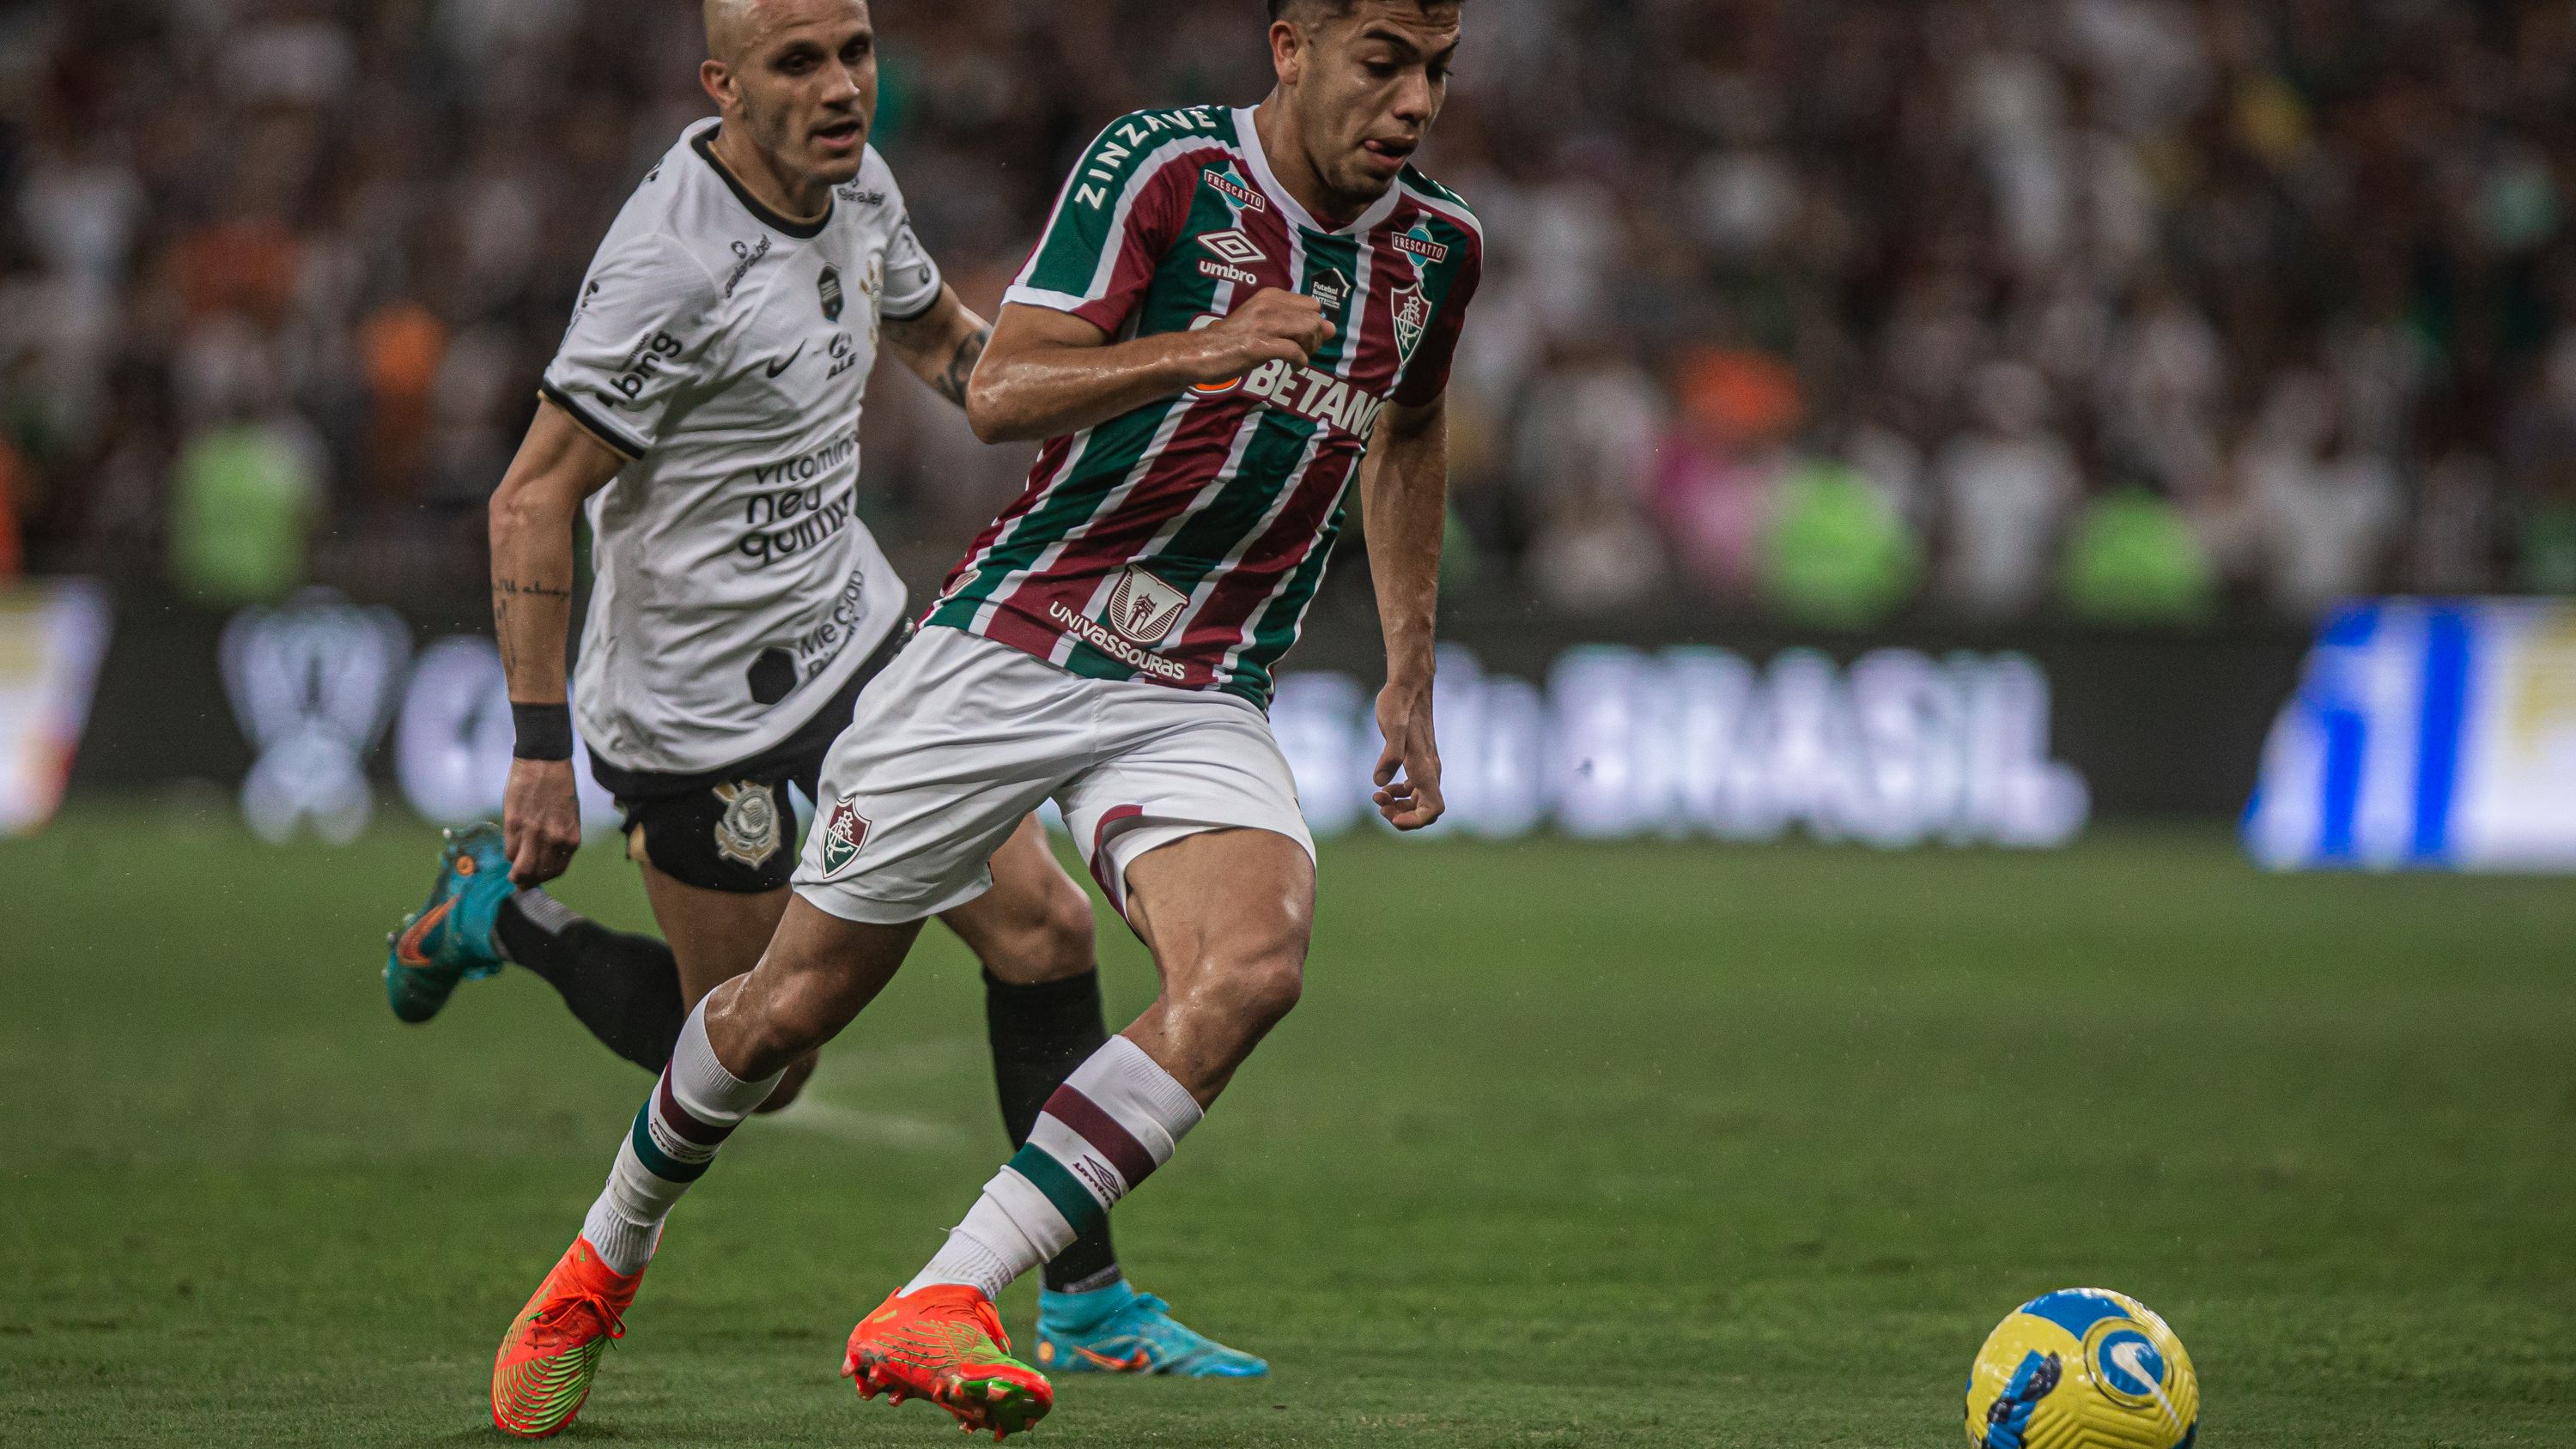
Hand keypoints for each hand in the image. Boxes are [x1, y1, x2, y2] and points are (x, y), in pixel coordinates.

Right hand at [502, 757, 583, 884]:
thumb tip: (546, 855)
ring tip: (513, 875)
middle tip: (521, 884)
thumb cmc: (559, 786)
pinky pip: (509, 850)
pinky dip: (509, 855)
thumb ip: (559, 836)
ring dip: (515, 874)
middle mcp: (553, 839)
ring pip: (521, 867)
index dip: (545, 877)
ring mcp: (532, 833)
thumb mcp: (569, 815)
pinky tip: (511, 852)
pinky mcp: (514, 824)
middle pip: (537, 873)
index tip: (538, 879)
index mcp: (570, 838)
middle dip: (528, 882)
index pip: (556, 870)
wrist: (545, 761)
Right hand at [1185, 289, 1335, 384]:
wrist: (1201, 352)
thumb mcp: (1262, 320)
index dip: (1314, 323)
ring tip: (1299, 358)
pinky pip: (1295, 352)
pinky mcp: (1260, 346)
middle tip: (1303, 351)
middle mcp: (1268, 305)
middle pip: (1314, 318)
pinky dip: (1300, 362)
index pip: (1312, 304)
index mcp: (1269, 295)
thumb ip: (1294, 321)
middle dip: (1316, 338)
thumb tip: (1332, 328)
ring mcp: (1264, 325)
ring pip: (1309, 330)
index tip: (1304, 338)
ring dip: (1310, 349)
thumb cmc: (1232, 339)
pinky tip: (1293, 367)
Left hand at [1372, 680, 1443, 831]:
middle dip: (1402, 816)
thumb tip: (1379, 783)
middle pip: (1426, 811)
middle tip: (1378, 803)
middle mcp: (1430, 771)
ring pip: (1420, 802)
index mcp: (1425, 767)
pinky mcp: (1418, 761)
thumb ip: (1389, 754)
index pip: (1432, 809)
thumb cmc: (1399, 703)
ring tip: (1377, 796)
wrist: (1409, 685)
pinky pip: (1415, 790)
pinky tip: (1383, 786)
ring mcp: (1425, 767)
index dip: (1415, 822)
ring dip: (1399, 807)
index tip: (1392, 819)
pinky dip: (1400, 795)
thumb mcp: (1391, 726)